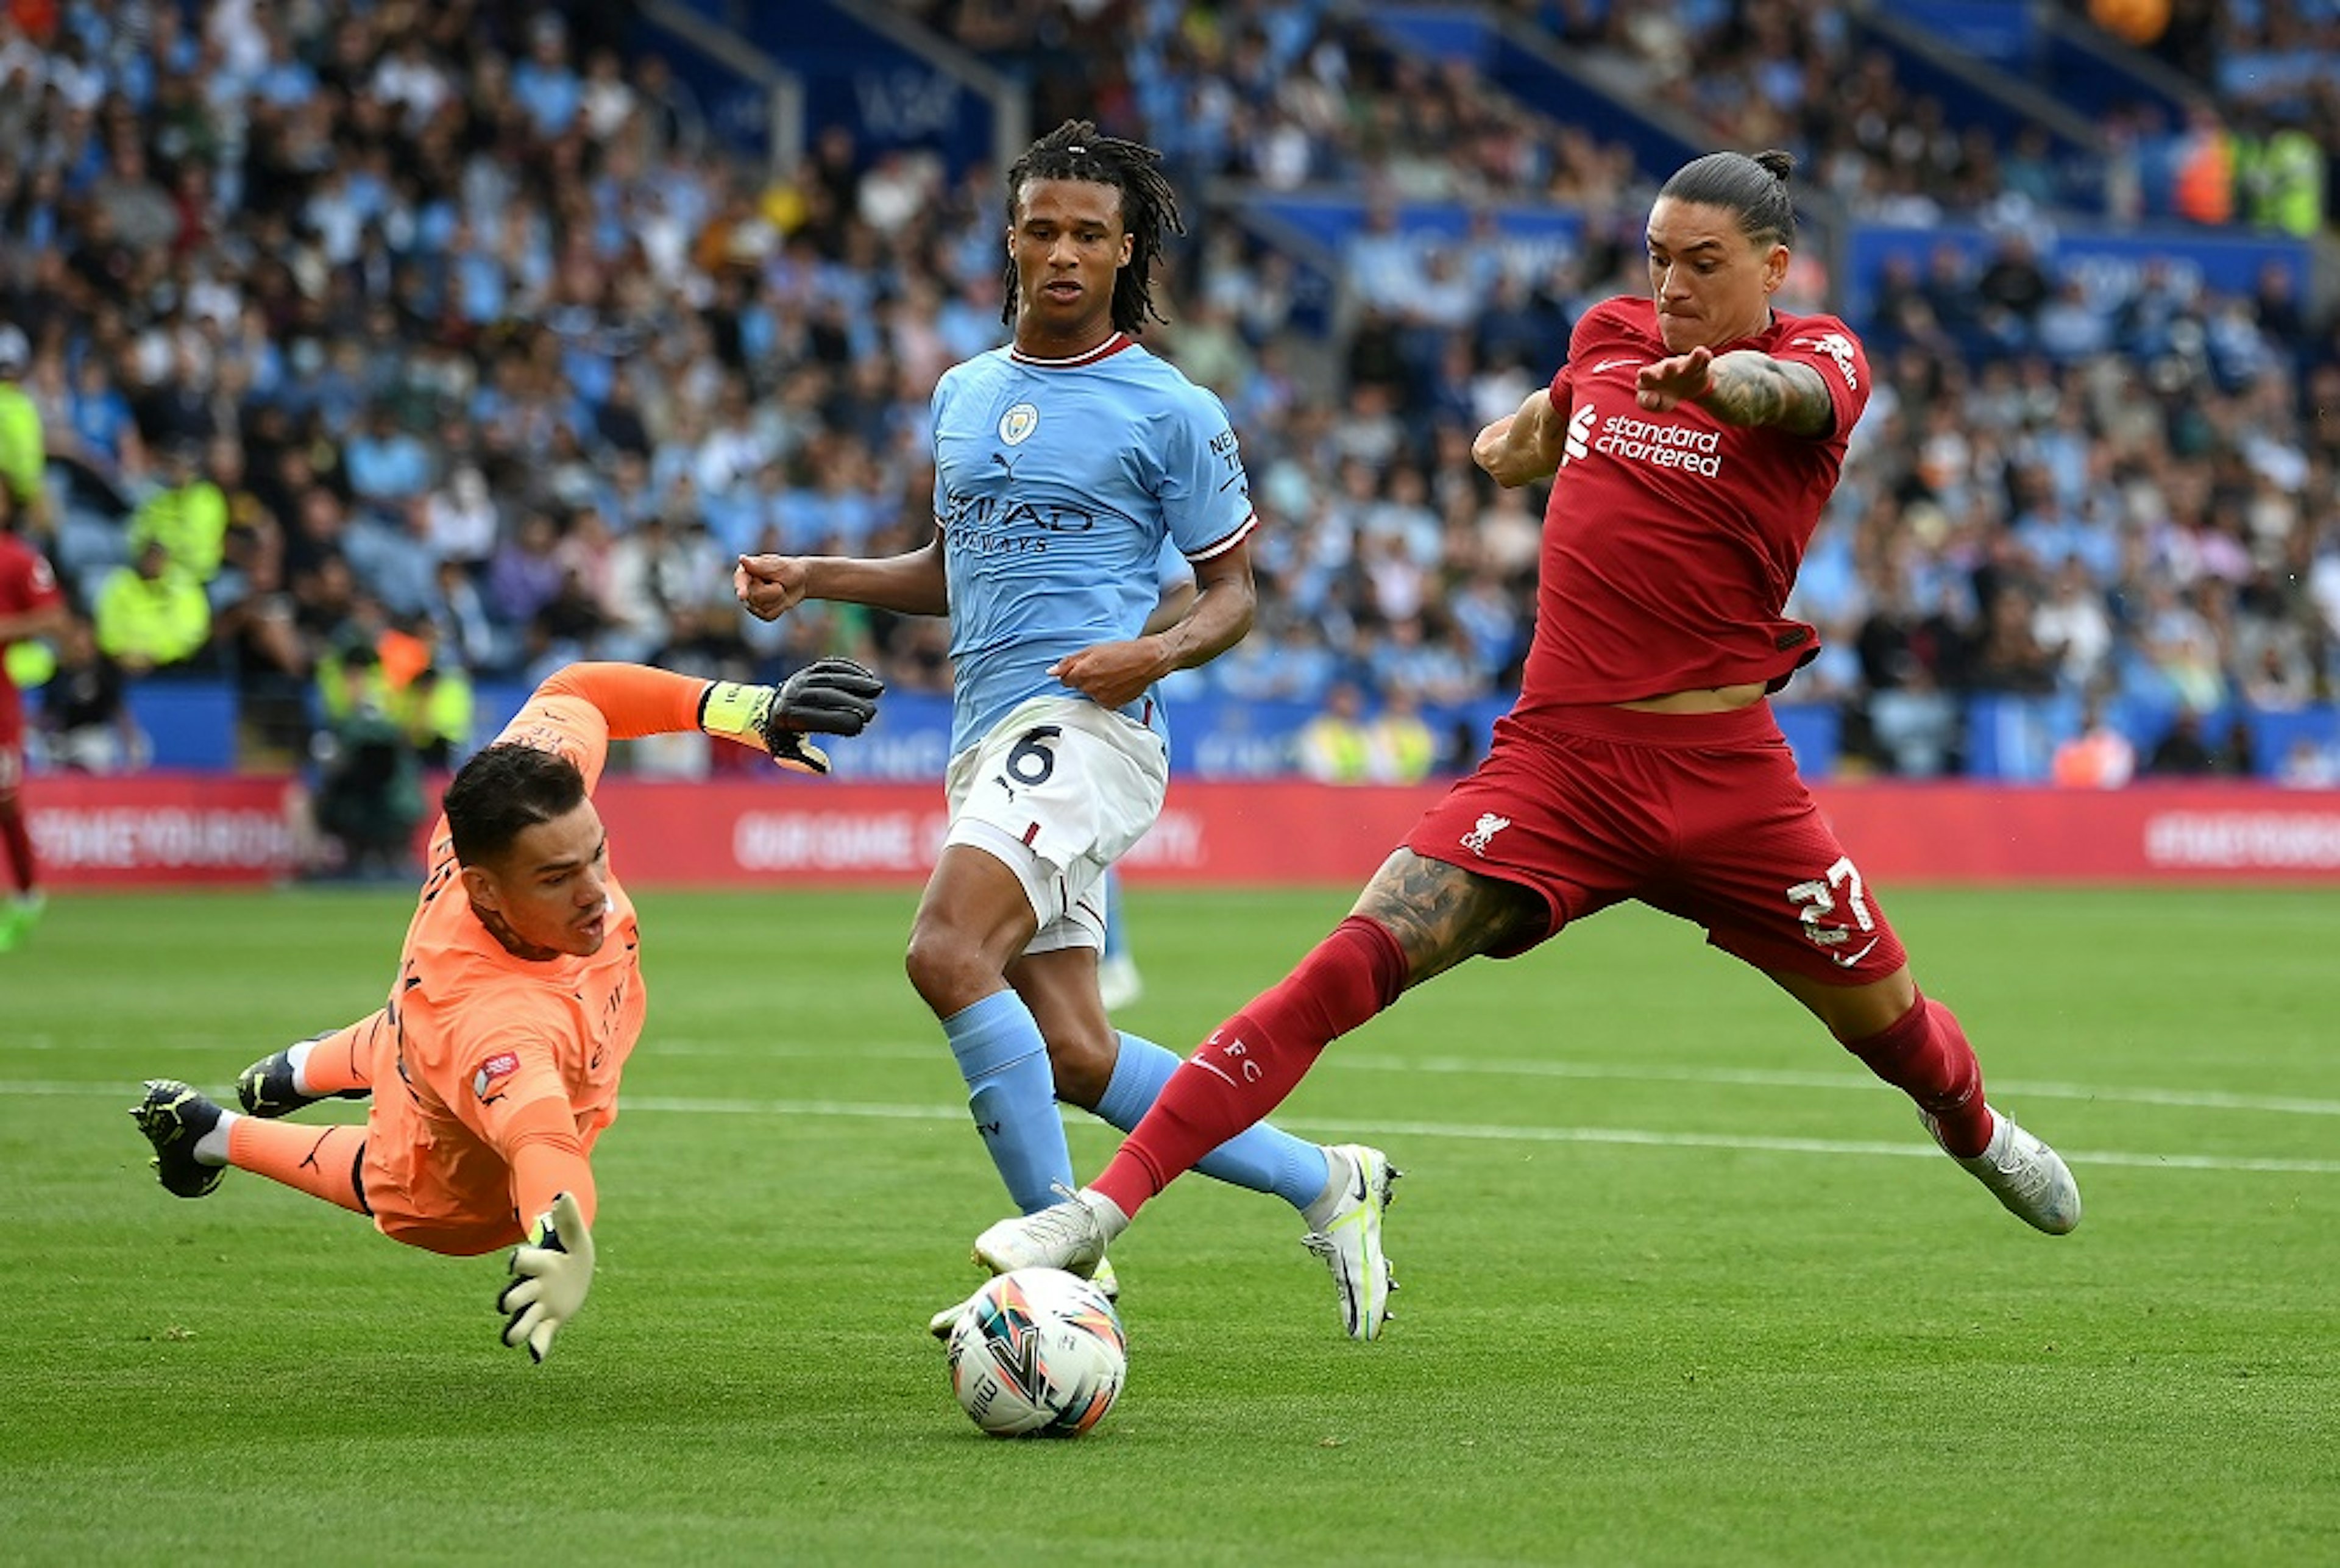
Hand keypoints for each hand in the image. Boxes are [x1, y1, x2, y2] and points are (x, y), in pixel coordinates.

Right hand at [498, 1191, 595, 1362]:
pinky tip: (537, 1356)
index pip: (522, 1262)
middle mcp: (532, 1288)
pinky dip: (538, 1346)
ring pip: (521, 1322)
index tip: (516, 1261)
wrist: (576, 1272)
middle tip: (507, 1303)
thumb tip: (564, 1195)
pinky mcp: (549, 1322)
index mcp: (538, 1264)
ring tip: (513, 1338)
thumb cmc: (571, 1251)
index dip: (518, 1262)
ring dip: (516, 1330)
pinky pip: (541, 1336)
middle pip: (514, 1296)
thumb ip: (569, 1219)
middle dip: (510, 1300)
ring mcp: (539, 1307)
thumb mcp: (575, 1235)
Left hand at [699, 658, 885, 774]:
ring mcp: (800, 679)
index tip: (861, 726)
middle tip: (873, 713)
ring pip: (830, 677)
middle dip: (852, 703)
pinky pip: (829, 665)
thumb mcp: (786, 752)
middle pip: (825, 696)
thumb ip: (804, 762)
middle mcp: (792, 696)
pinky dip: (849, 668)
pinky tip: (867, 675)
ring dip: (856, 682)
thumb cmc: (780, 735)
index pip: (816, 719)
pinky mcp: (807, 670)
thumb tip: (825, 769)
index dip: (839, 722)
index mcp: (787, 718)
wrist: (761, 709)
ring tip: (879, 689)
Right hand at [734, 553, 807, 621]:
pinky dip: (779, 608)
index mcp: (745, 572)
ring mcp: (751, 601)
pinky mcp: (760, 612)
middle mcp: (745, 587)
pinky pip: (769, 615)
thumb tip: (742, 559)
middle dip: (773, 591)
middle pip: (755, 597)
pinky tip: (780, 600)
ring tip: (780, 590)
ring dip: (778, 599)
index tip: (742, 596)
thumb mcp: (778, 566)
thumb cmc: (788, 569)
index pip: (740, 582)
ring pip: (762, 608)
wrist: (801, 581)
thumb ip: (760, 566)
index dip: (741, 589)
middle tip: (780, 583)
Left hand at [1049, 638, 1165, 710]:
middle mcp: (1090, 689)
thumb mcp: (1092, 650)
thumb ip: (1069, 662)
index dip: (1074, 672)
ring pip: (1090, 694)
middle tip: (1100, 668)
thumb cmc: (1122, 652)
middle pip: (1078, 687)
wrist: (1147, 661)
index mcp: (1082, 673)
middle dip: (1085, 679)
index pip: (1065, 680)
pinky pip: (1102, 701)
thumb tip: (1051, 672)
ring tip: (1111, 675)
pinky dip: (1107, 694)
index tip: (1084, 667)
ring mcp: (1101, 698)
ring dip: (1096, 687)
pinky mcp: (1112, 705)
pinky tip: (1116, 684)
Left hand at [1636, 346, 1713, 411]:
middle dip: (1669, 367)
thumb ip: (1647, 402)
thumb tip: (1651, 398)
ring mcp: (1684, 368)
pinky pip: (1703, 361)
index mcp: (1652, 377)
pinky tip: (1707, 355)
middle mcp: (1668, 369)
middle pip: (1668, 367)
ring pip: (1690, 362)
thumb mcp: (1653, 403)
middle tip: (1669, 366)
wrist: (1685, 390)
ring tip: (1699, 352)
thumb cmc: (1664, 396)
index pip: (1646, 376)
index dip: (1645, 375)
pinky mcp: (1699, 368)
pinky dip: (1705, 358)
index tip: (1643, 373)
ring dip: (1694, 358)